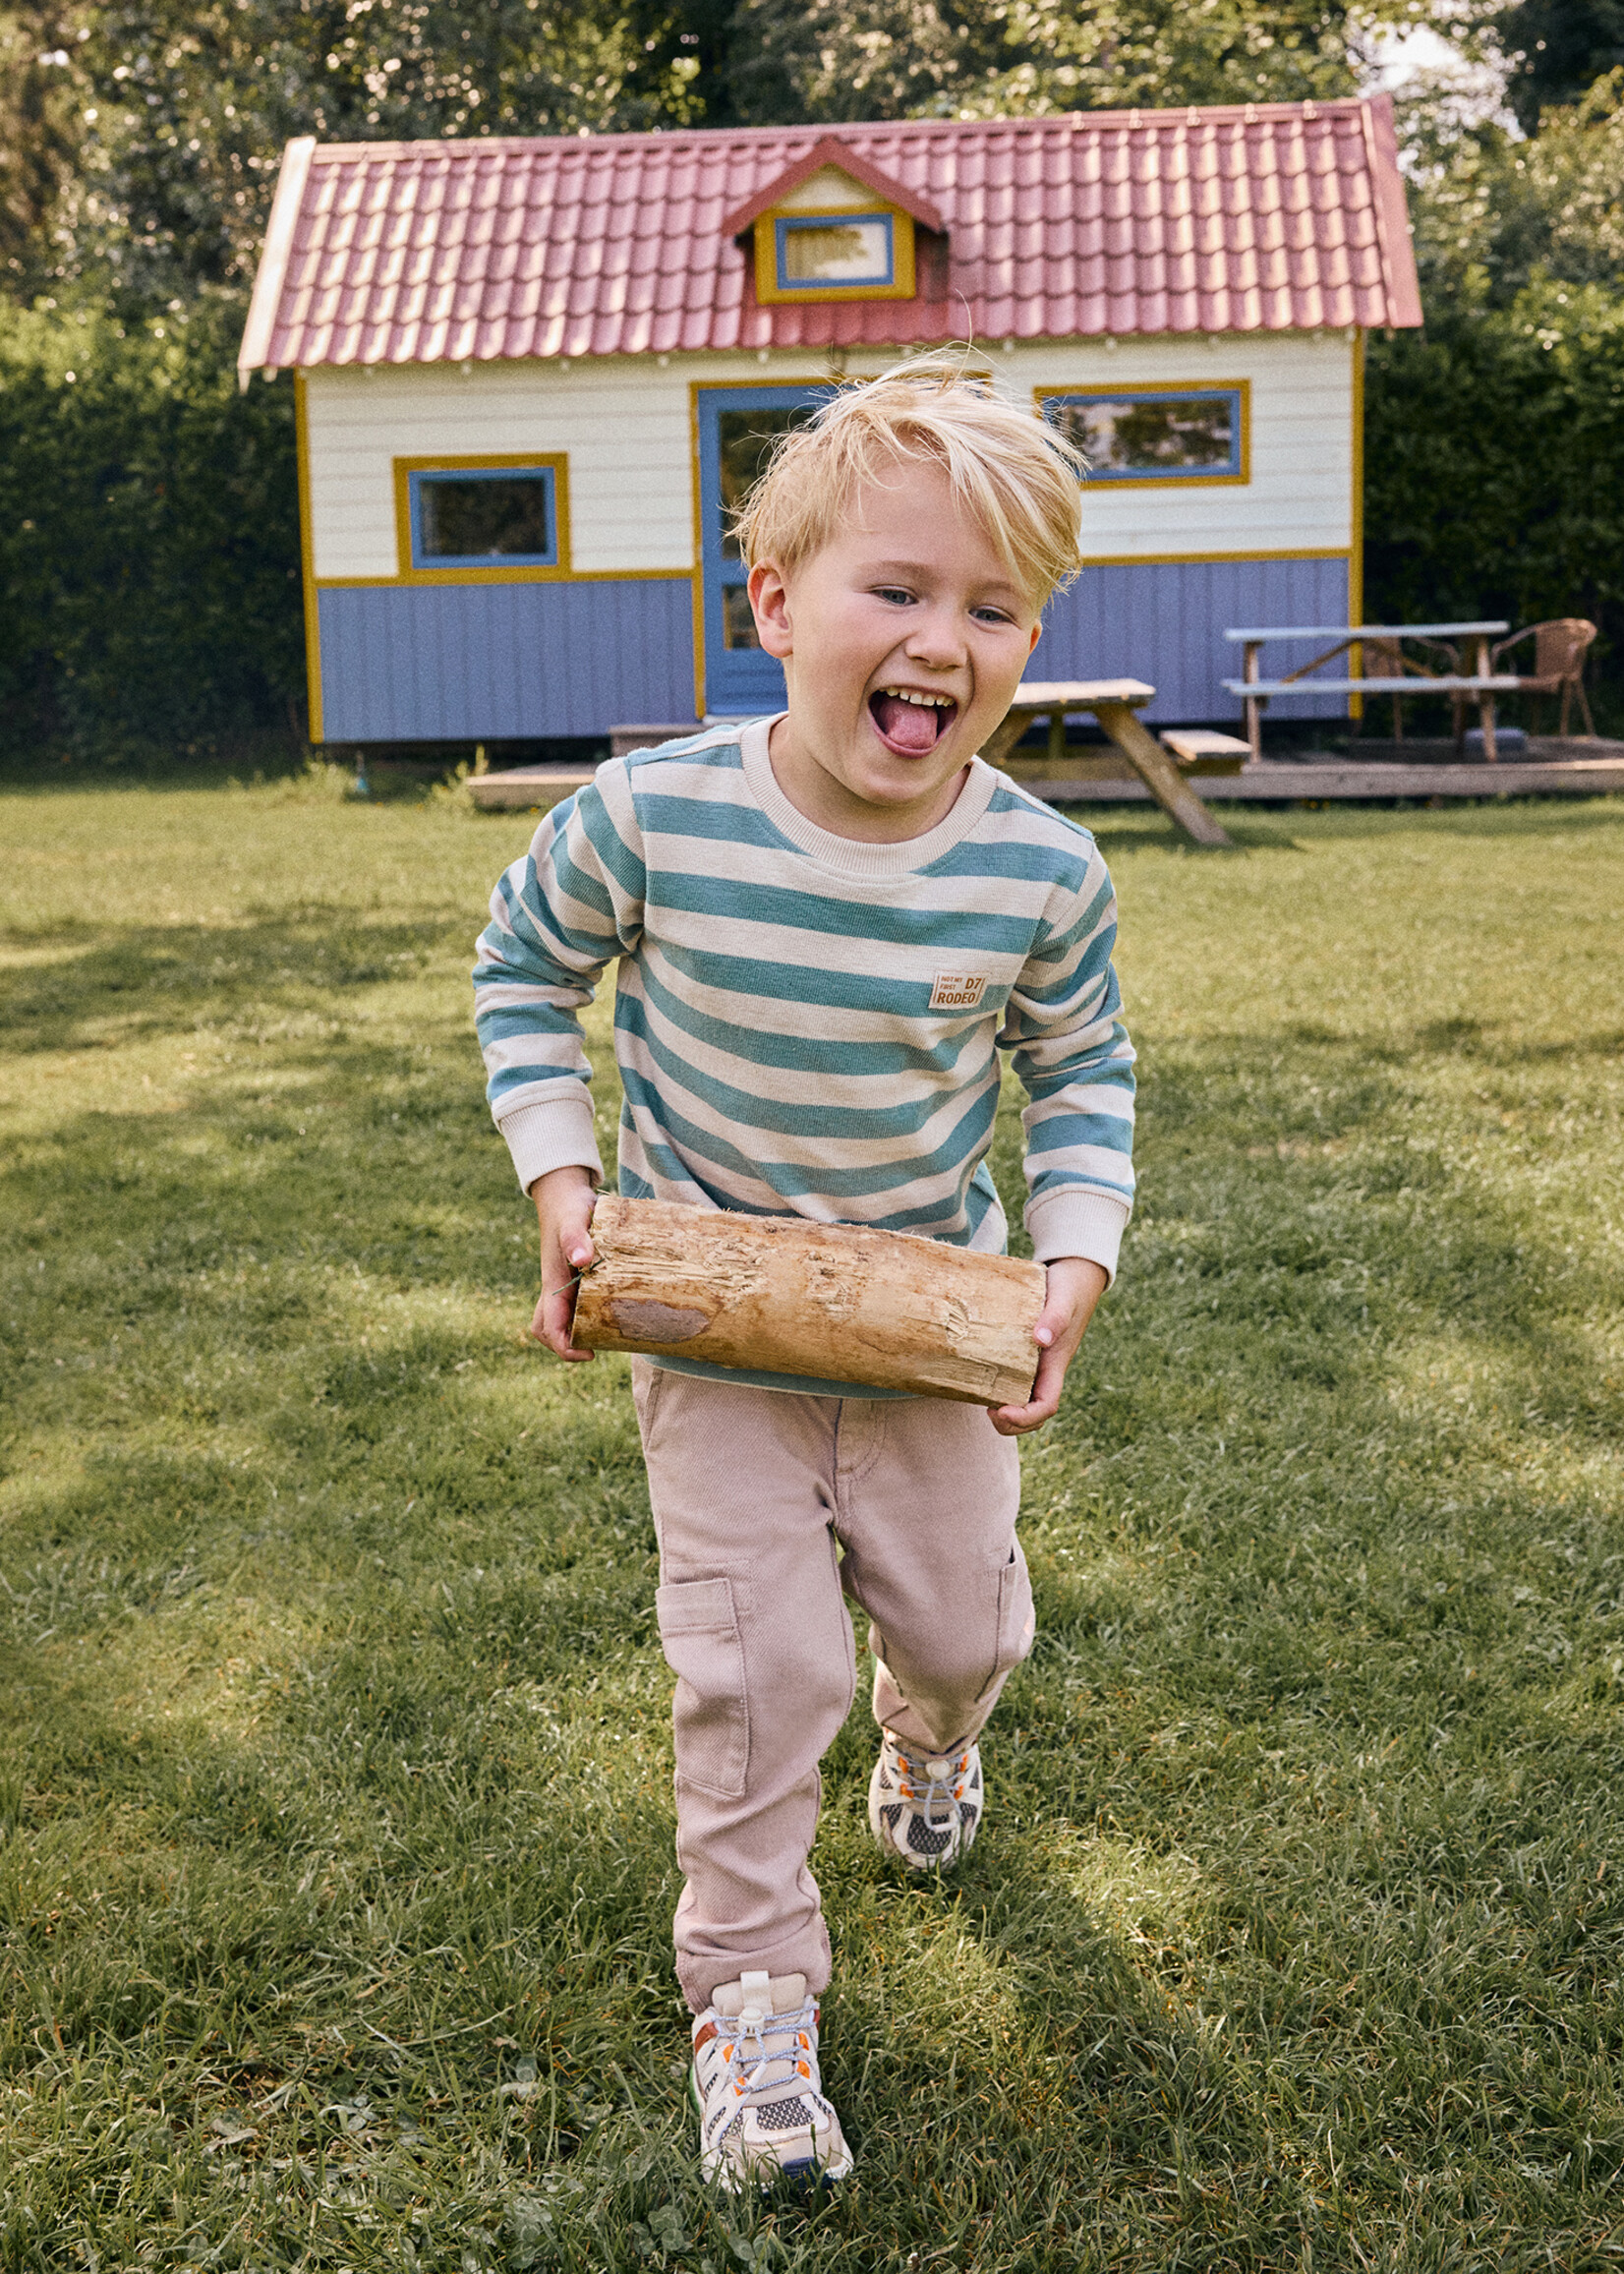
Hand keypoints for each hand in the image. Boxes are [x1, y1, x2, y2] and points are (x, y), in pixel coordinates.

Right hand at [528, 1165, 597, 1360]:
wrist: (564, 1193)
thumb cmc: (569, 1207)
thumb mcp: (574, 1219)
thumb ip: (576, 1238)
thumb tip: (582, 1261)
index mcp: (552, 1283)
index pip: (548, 1328)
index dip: (564, 1347)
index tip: (588, 1353)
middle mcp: (556, 1288)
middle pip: (550, 1330)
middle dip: (568, 1346)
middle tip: (598, 1347)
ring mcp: (564, 1284)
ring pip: (563, 1320)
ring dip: (580, 1332)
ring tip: (611, 1333)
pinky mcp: (576, 1278)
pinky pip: (578, 1306)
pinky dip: (591, 1315)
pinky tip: (617, 1310)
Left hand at [989, 1256, 1107, 1435]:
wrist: (1076, 1274)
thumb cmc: (1069, 1287)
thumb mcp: (1062, 1299)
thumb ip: (1054, 1318)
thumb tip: (1041, 1340)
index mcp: (1056, 1364)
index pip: (1046, 1406)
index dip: (1025, 1416)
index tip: (1001, 1409)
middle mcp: (1046, 1370)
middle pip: (1034, 1413)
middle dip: (1012, 1424)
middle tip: (987, 1411)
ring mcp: (1036, 1364)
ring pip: (1023, 1401)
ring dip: (1004, 1411)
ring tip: (980, 1400)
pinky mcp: (1026, 1353)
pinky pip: (1013, 1380)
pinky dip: (998, 1388)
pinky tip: (978, 1379)